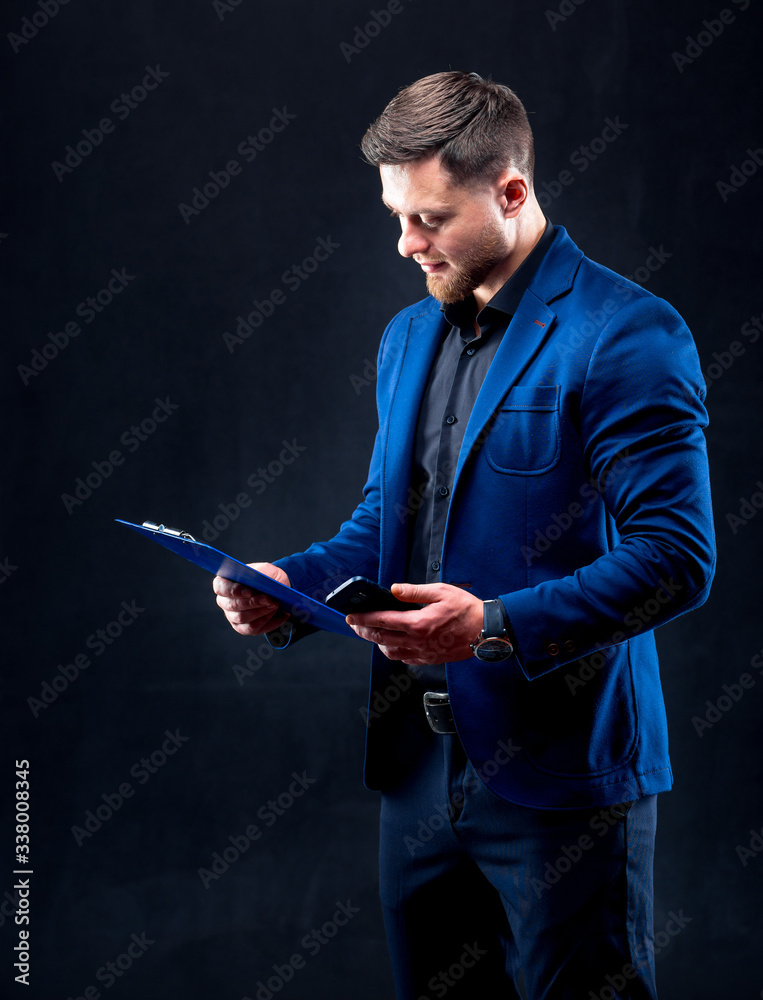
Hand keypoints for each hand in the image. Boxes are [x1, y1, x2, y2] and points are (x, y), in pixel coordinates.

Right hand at [213, 562, 290, 635]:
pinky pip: (252, 628)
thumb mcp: (266, 569)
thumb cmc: (267, 577)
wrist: (277, 590)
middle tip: (269, 599)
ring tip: (275, 605)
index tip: (249, 591)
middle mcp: (224, 601)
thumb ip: (261, 573)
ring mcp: (232, 616)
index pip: (221, 587)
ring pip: (242, 618)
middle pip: (232, 605)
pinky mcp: (243, 628)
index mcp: (225, 583)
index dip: (232, 590)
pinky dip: (268, 621)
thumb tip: (261, 582)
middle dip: (252, 603)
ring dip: (261, 612)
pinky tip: (280, 615)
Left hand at [346, 582, 482, 665]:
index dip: (362, 618)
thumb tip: (394, 589)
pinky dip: (393, 651)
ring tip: (371, 632)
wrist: (486, 631)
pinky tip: (393, 643)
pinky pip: (404, 659)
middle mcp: (417, 641)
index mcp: (418, 623)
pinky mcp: (429, 659)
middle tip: (354, 623)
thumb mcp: (441, 592)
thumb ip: (414, 592)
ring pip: (390, 651)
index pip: (381, 621)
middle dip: (363, 630)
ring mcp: (422, 653)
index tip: (350, 615)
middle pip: (380, 638)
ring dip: (377, 642)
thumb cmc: (466, 609)